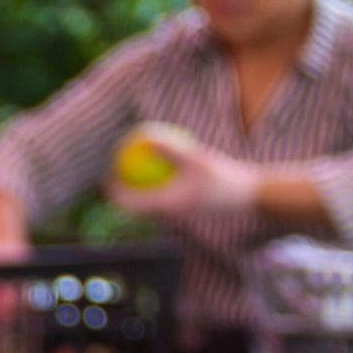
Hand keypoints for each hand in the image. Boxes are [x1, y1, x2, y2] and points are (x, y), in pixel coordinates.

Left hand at [106, 123, 261, 220]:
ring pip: (148, 205)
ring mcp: (177, 214)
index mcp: (166, 208)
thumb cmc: (222, 176)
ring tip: (128, 171)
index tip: (106, 174)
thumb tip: (145, 137)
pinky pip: (163, 199)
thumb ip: (170, 149)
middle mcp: (169, 215)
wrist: (247, 197)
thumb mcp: (196, 157)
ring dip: (137, 192)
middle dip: (120, 194)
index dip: (113, 191)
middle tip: (111, 173)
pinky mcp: (186, 209)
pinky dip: (155, 188)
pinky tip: (156, 169)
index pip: (130, 204)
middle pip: (134, 208)